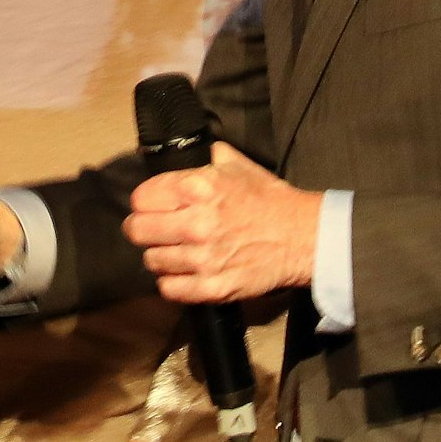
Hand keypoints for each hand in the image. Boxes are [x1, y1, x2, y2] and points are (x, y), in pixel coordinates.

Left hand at [123, 142, 321, 303]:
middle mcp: (194, 222)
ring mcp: (203, 258)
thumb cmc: (270, 199)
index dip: (145, 203)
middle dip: (142, 229)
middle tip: (153, 231)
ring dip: (159, 256)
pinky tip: (182, 273)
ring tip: (173, 252)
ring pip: (152, 260)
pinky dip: (172, 282)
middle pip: (137, 230)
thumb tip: (184, 152)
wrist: (303, 237)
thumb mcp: (237, 165)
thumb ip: (207, 156)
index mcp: (196, 188)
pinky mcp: (212, 287)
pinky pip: (170, 289)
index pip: (141, 198)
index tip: (151, 207)